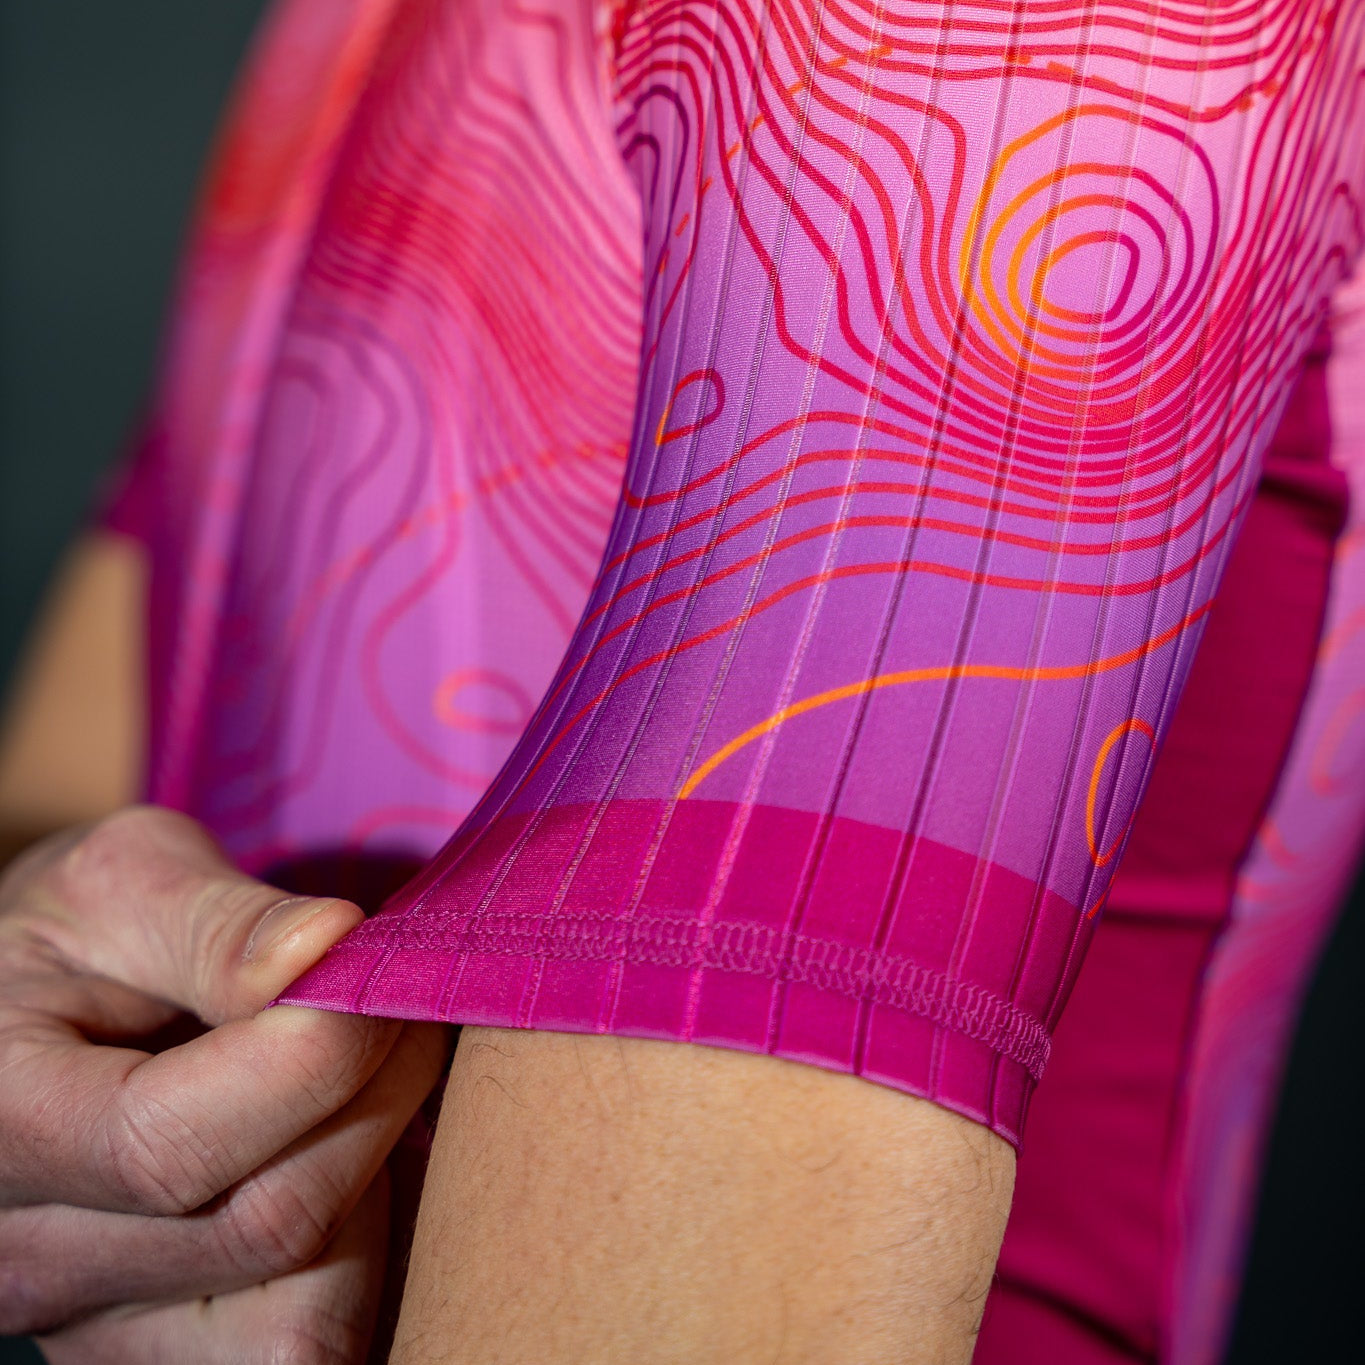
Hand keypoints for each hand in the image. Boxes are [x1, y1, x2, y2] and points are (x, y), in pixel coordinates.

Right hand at [0, 805, 448, 1362]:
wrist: (26, 1014)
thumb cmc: (76, 936)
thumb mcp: (122, 883)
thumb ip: (218, 922)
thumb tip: (332, 947)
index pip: (172, 1143)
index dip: (314, 1056)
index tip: (372, 967)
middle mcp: (29, 1259)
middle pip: (266, 1228)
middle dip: (377, 1097)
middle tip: (406, 1004)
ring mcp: (97, 1328)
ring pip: (305, 1315)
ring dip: (380, 1184)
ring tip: (371, 1079)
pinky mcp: (163, 1354)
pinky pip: (307, 1345)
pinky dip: (368, 1258)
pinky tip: (358, 1158)